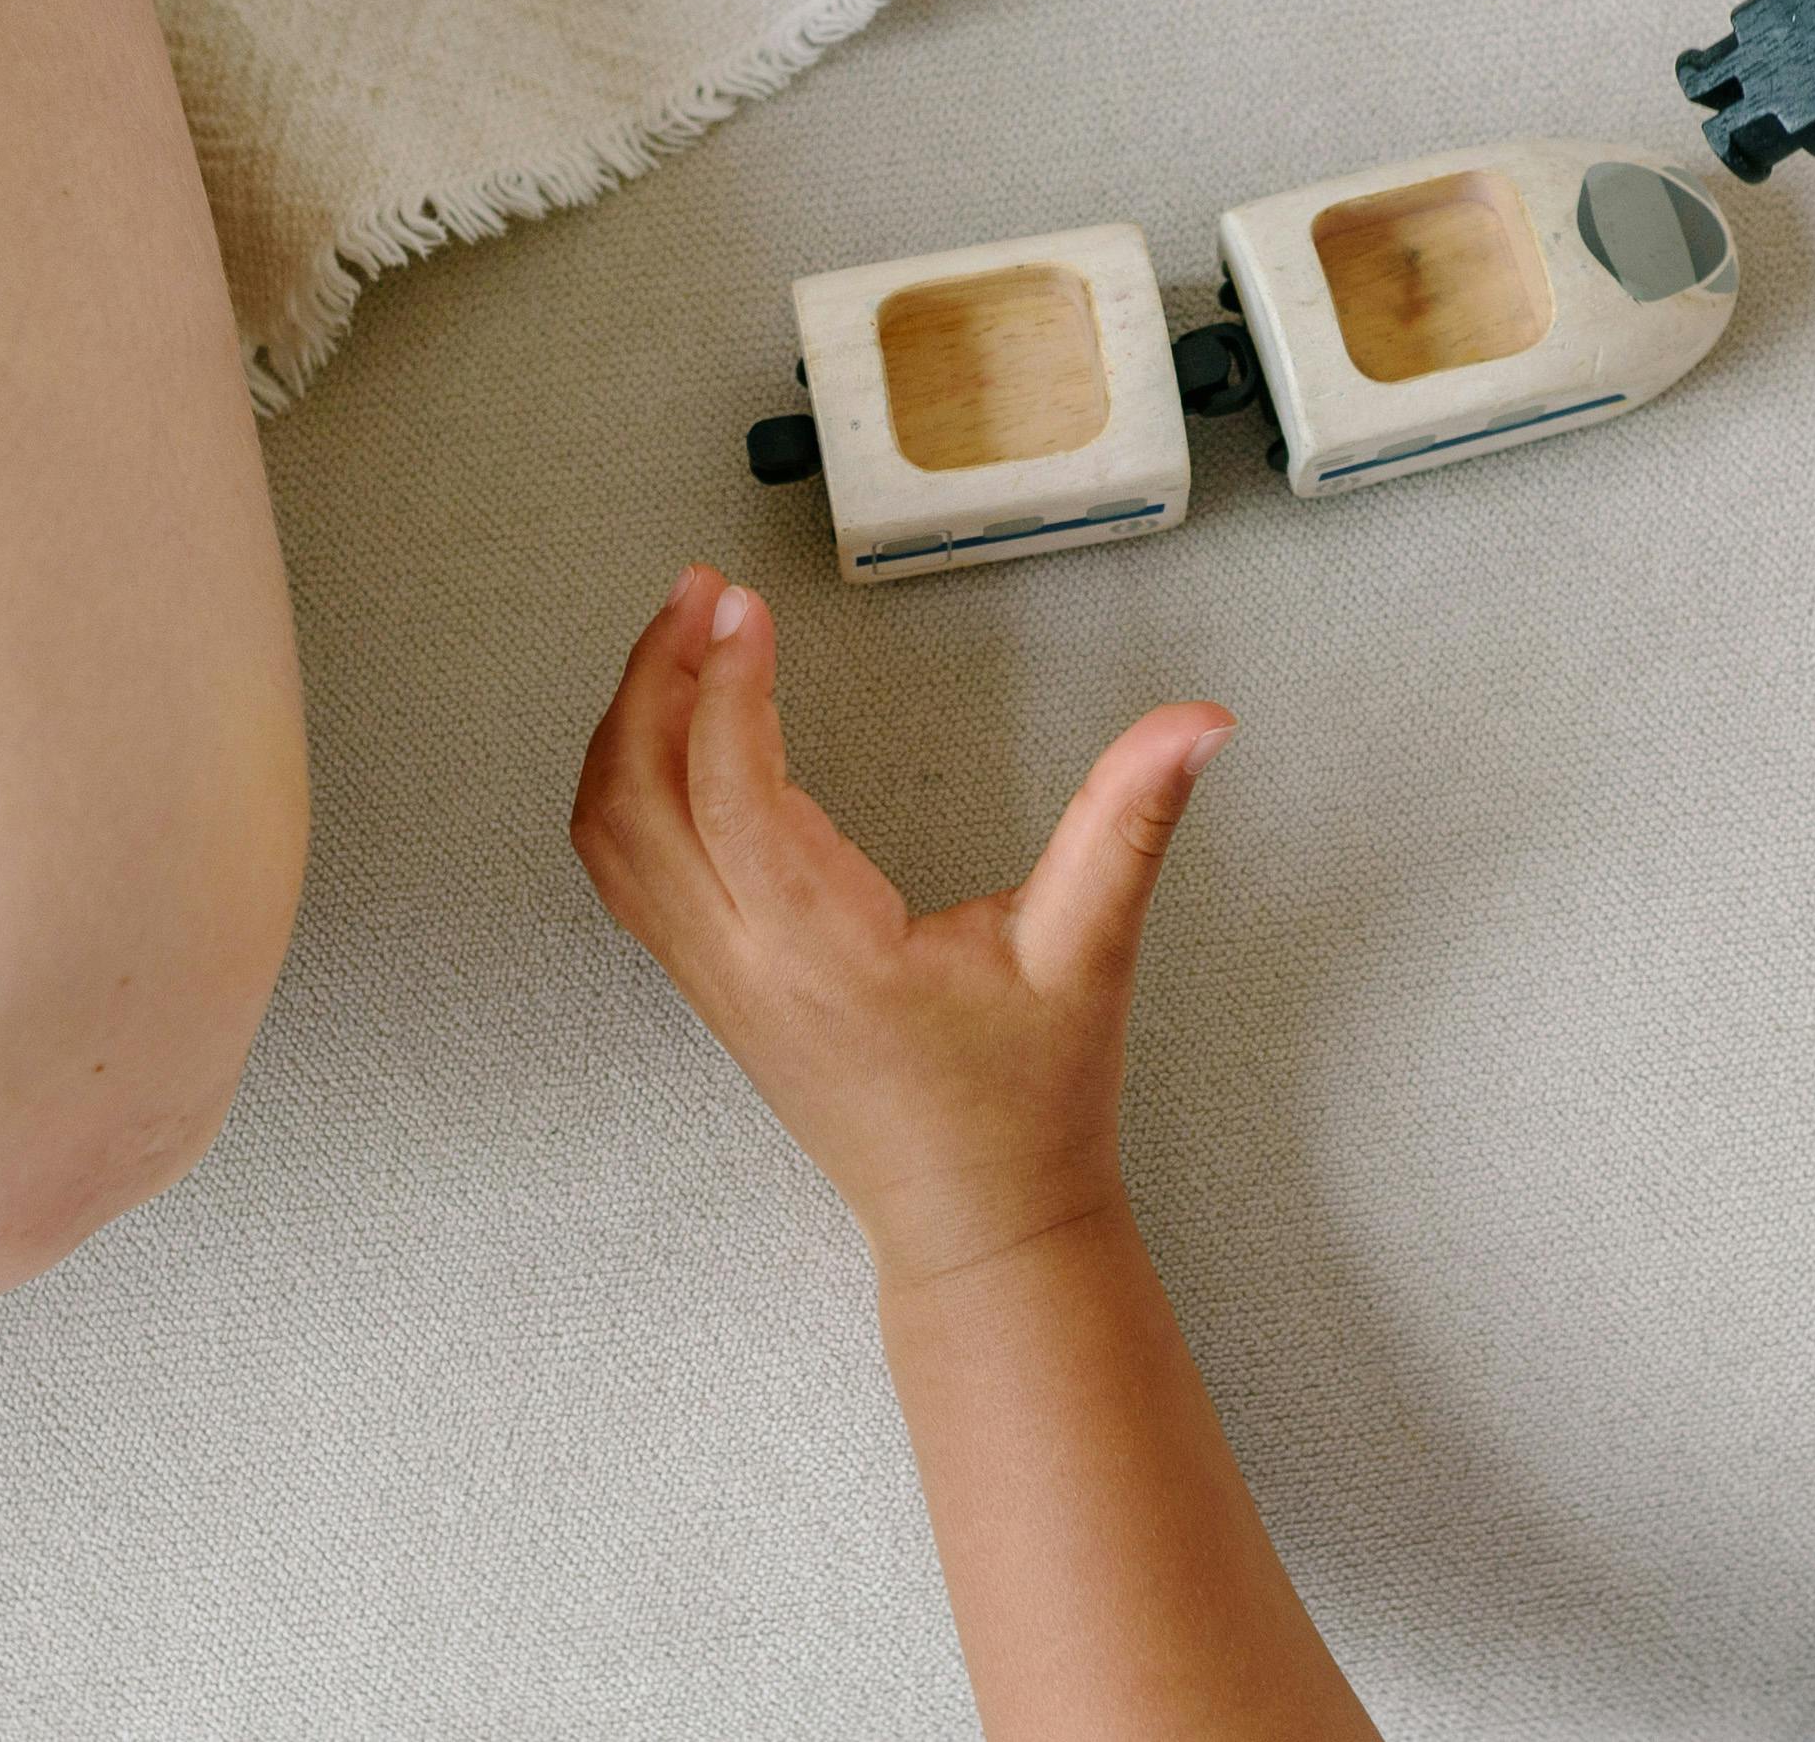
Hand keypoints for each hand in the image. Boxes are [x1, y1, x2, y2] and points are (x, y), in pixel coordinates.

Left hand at [568, 566, 1235, 1288]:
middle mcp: (744, 963)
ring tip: (678, 637)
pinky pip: (624, 873)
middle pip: (637, 798)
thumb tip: (1201, 722)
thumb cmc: (1027, 1104)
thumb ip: (1132, 821)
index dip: (728, 687)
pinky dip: (622, 786)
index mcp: (822, 950)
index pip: (734, 793)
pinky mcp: (713, 987)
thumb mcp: (1089, 951)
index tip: (745, 604)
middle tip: (701, 592)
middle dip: (655, 679)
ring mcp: (714, 980)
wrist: (979, 1222)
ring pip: (613, 835)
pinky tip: (661, 733)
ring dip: (627, 725)